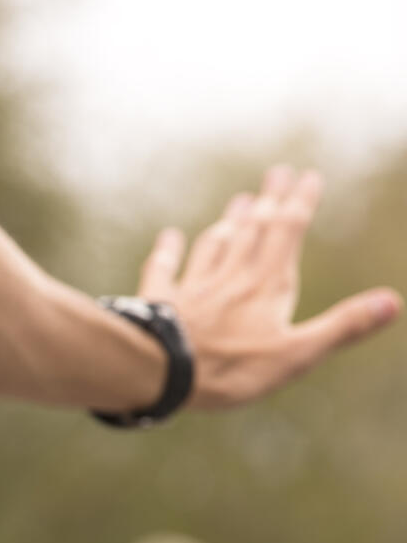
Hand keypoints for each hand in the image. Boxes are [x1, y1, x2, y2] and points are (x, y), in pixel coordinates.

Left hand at [138, 166, 401, 408]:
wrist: (159, 371)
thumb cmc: (230, 368)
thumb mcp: (296, 354)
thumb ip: (342, 327)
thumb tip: (392, 302)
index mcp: (268, 285)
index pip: (288, 232)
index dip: (300, 203)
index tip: (308, 175)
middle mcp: (231, 276)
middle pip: (253, 229)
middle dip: (269, 200)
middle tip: (277, 171)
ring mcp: (194, 287)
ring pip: (215, 245)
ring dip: (229, 222)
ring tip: (238, 201)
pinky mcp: (160, 300)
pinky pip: (164, 269)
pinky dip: (169, 250)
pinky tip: (170, 235)